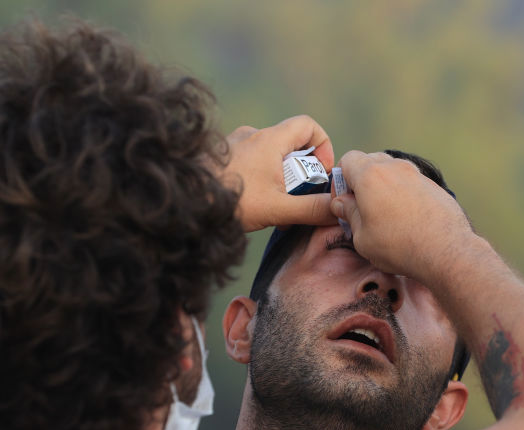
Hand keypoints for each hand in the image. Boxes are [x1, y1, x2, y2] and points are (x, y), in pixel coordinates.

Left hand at [223, 115, 334, 231]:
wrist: (185, 202)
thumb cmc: (231, 201)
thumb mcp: (278, 209)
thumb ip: (311, 209)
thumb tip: (338, 210)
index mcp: (270, 140)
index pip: (308, 125)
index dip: (322, 145)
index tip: (320, 172)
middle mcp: (252, 135)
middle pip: (289, 143)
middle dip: (299, 170)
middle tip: (296, 196)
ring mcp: (234, 145)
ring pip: (268, 155)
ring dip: (278, 177)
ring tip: (273, 204)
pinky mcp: (221, 157)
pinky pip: (250, 162)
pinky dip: (259, 178)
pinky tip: (252, 203)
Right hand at [330, 151, 471, 283]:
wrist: (445, 251)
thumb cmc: (400, 246)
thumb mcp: (362, 237)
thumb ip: (349, 215)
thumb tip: (342, 203)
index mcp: (370, 176)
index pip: (347, 160)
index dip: (340, 179)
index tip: (343, 200)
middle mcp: (394, 168)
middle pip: (370, 161)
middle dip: (361, 181)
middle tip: (361, 207)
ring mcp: (416, 174)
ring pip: (391, 171)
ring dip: (383, 186)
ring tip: (384, 214)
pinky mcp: (433, 185)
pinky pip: (410, 182)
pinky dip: (402, 193)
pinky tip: (405, 218)